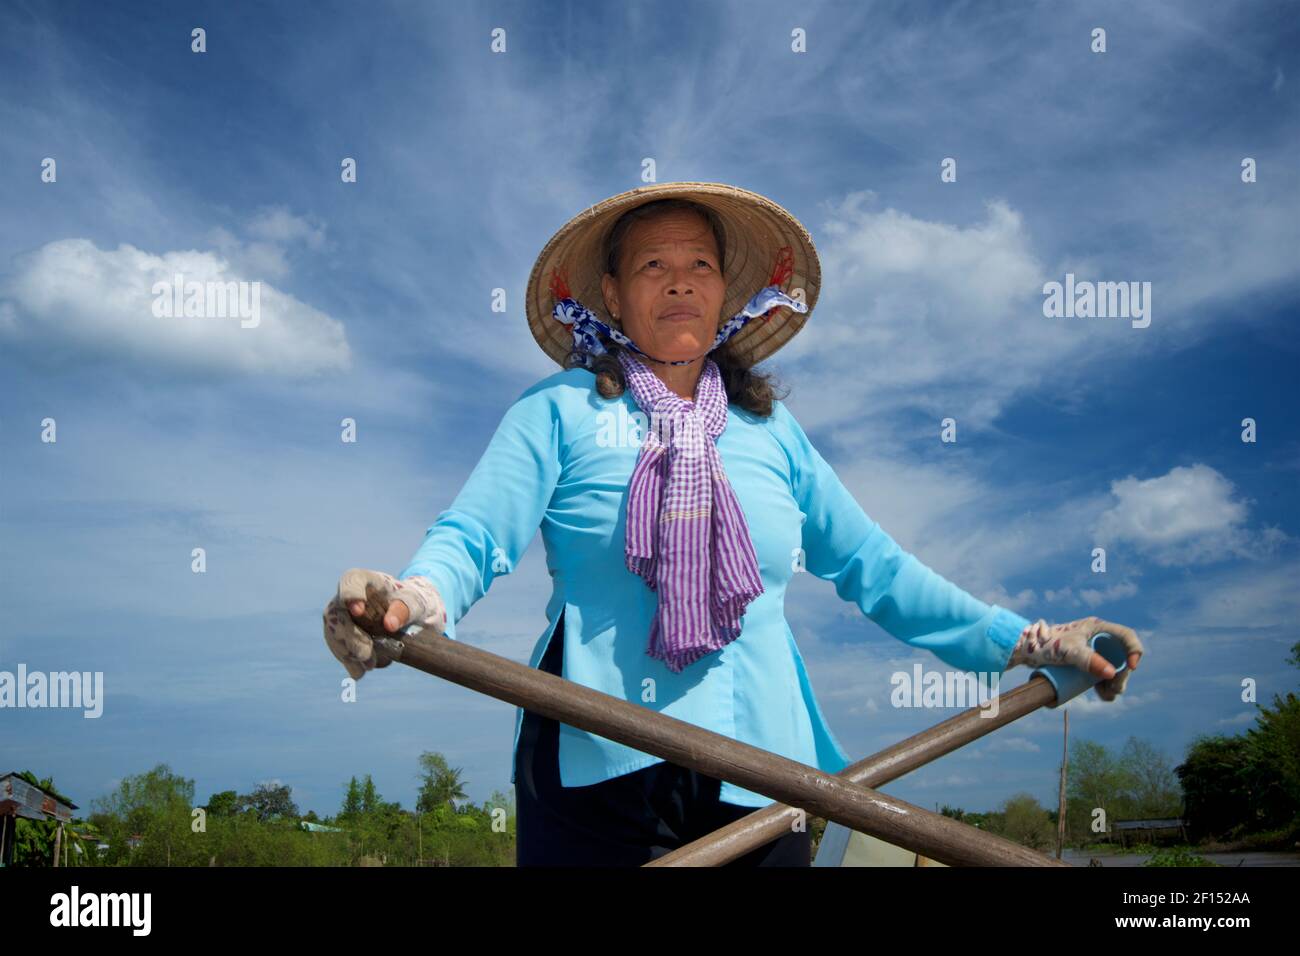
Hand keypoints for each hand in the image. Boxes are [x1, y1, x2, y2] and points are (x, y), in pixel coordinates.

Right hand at [322, 568, 446, 678]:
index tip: (358, 611)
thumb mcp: (416, 603)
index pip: (351, 581)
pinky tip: (359, 672)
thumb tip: (389, 625)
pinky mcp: (343, 635)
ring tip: (367, 667)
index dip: (350, 595)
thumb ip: (405, 609)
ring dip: (348, 653)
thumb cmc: (414, 603)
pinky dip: (348, 660)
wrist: (414, 618)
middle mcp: (348, 597)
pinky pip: (339, 647)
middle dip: (350, 636)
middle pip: (337, 613)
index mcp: (366, 580)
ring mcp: (342, 616)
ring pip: (334, 634)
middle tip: (366, 655)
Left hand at [1009, 616, 1143, 700]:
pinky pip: (1103, 675)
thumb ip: (1088, 659)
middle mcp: (1097, 638)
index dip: (1134, 650)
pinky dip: (1106, 685)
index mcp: (1097, 628)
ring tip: (1105, 695)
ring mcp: (1092, 651)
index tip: (1131, 667)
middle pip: (1121, 657)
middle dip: (1122, 675)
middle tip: (1113, 689)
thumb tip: (1112, 673)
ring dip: (1115, 683)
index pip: (1126, 636)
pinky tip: (1103, 695)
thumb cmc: (1045, 645)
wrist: (1024, 651)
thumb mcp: (1068, 651)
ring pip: (1114, 668)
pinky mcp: (1085, 662)